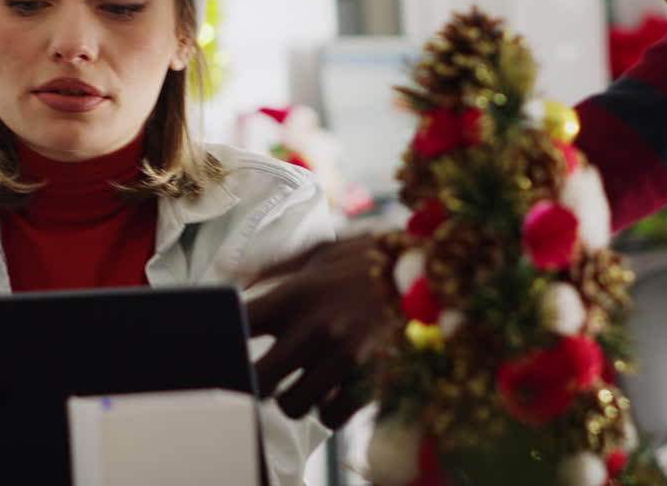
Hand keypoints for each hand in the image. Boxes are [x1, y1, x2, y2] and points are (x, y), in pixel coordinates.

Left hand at [244, 235, 391, 428]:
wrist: (440, 272)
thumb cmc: (373, 260)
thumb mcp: (322, 250)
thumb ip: (270, 263)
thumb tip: (225, 272)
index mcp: (297, 293)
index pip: (239, 324)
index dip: (225, 336)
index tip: (229, 340)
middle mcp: (316, 328)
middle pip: (257, 380)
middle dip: (257, 380)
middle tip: (268, 372)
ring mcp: (346, 358)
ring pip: (292, 406)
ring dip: (295, 396)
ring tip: (306, 379)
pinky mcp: (373, 381)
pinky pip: (332, 416)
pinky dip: (330, 408)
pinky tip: (336, 387)